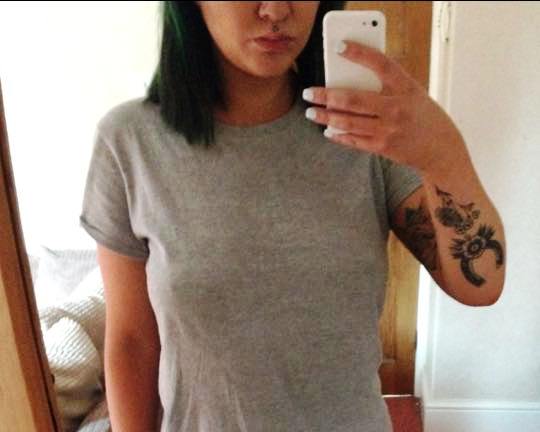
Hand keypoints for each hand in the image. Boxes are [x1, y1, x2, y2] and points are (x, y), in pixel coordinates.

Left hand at [303, 40, 467, 175]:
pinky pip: (354, 140)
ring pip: (349, 122)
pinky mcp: (383, 147)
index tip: (339, 46)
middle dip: (326, 95)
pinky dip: (338, 135)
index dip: (360, 53)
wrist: (441, 148)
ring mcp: (389, 130)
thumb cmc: (422, 115)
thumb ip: (387, 86)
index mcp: (406, 87)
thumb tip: (349, 81)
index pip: (381, 64)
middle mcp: (396, 108)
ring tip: (311, 112)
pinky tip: (328, 131)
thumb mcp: (411, 93)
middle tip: (309, 92)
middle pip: (353, 99)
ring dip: (326, 117)